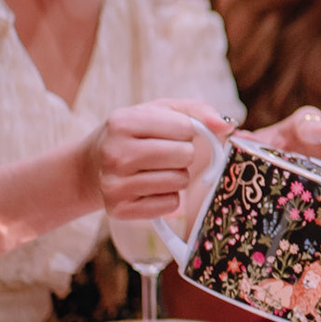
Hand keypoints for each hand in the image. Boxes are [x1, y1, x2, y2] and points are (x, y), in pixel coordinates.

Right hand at [85, 99, 233, 220]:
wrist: (93, 165)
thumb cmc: (136, 134)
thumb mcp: (161, 112)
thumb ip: (198, 112)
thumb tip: (227, 126)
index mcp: (122, 121)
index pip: (186, 127)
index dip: (187, 131)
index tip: (171, 133)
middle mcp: (114, 153)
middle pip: (185, 155)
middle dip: (184, 154)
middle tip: (164, 153)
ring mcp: (114, 184)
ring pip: (179, 181)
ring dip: (177, 176)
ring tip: (155, 169)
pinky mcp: (119, 210)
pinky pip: (170, 204)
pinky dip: (168, 196)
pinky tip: (149, 187)